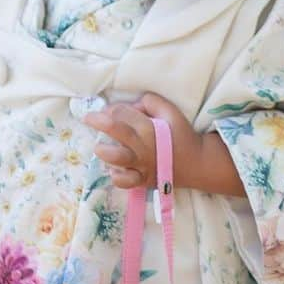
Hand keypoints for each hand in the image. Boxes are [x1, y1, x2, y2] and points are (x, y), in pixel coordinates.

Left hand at [84, 93, 200, 190]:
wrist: (195, 162)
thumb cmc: (181, 134)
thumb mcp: (170, 111)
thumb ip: (151, 102)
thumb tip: (131, 106)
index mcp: (150, 126)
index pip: (123, 113)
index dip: (112, 109)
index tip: (106, 109)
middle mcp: (143, 145)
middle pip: (116, 130)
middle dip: (99, 121)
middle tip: (87, 117)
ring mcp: (142, 165)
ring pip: (117, 158)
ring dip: (104, 151)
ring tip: (99, 147)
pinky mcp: (142, 180)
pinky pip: (125, 182)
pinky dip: (117, 177)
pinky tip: (113, 170)